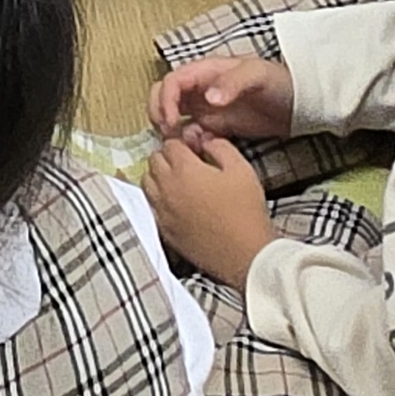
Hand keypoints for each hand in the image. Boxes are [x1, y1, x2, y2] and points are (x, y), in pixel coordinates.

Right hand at [148, 52, 296, 142]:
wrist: (300, 105)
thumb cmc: (279, 82)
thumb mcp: (257, 75)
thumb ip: (232, 83)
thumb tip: (208, 98)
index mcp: (206, 71)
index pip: (173, 81)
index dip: (165, 99)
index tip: (169, 121)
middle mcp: (201, 88)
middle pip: (164, 95)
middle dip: (158, 112)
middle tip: (167, 133)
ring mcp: (207, 108)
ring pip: (173, 115)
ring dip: (171, 129)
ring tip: (184, 144)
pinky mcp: (216, 127)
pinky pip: (192, 133)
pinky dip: (190, 142)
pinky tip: (202, 148)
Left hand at [149, 129, 276, 288]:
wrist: (247, 255)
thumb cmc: (246, 211)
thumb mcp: (241, 169)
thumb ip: (220, 147)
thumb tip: (205, 140)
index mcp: (184, 169)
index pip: (169, 144)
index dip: (183, 144)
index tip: (196, 151)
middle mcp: (167, 188)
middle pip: (154, 161)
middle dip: (168, 158)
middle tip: (188, 165)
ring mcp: (163, 212)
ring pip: (147, 183)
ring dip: (159, 177)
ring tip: (180, 183)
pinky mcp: (165, 231)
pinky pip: (153, 208)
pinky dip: (160, 201)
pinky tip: (179, 205)